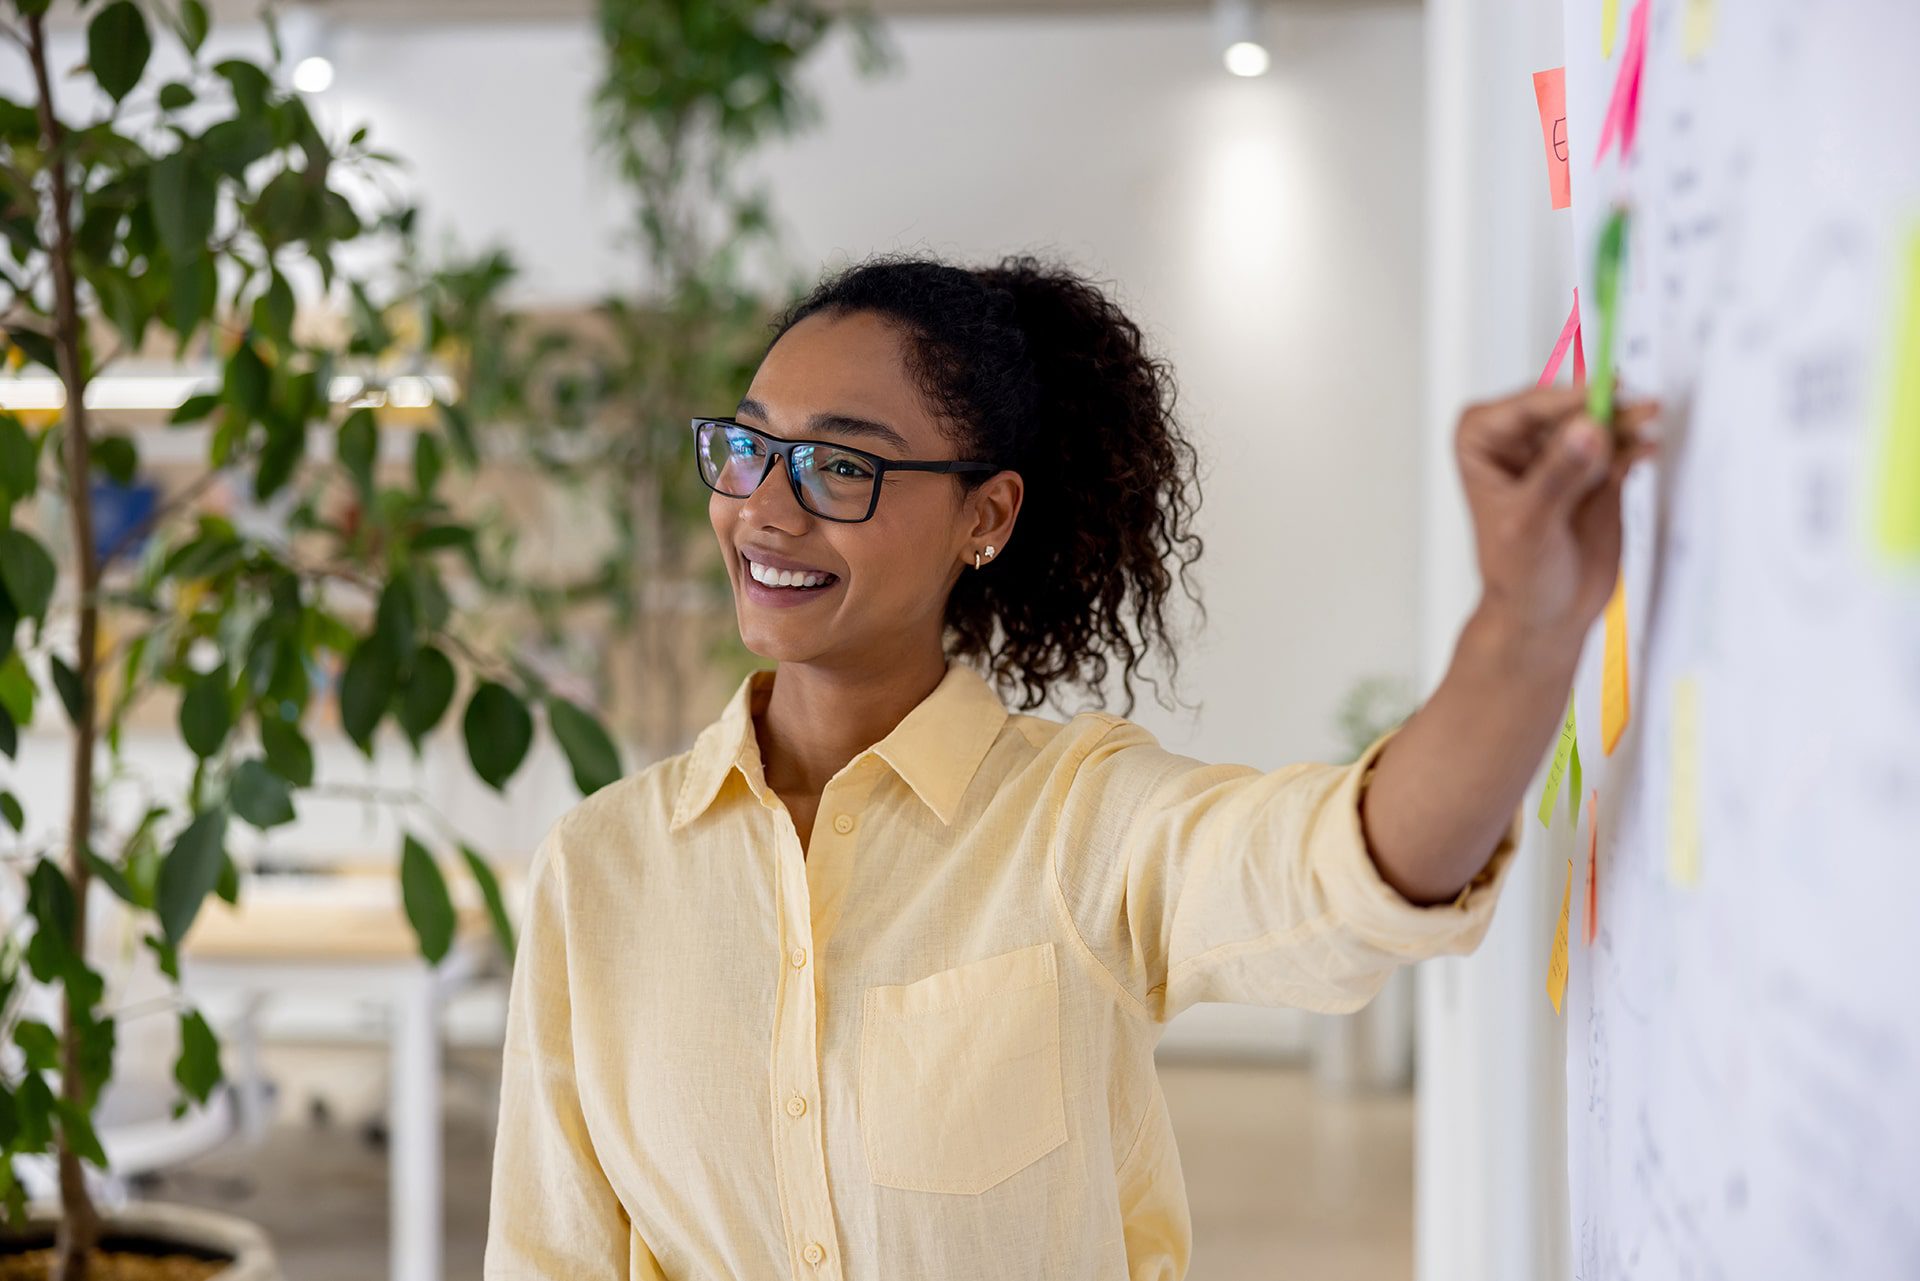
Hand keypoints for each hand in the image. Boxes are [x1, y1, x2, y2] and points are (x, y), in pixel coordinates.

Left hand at [1454, 386, 1658, 651]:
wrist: (1546, 615)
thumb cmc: (1517, 575)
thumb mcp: (1530, 524)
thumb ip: (1558, 476)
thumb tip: (1587, 430)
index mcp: (1483, 442)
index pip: (1527, 407)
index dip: (1565, 400)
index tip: (1598, 399)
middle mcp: (1519, 440)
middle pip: (1568, 408)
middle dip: (1603, 406)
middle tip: (1636, 406)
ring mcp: (1560, 453)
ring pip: (1597, 423)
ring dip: (1626, 421)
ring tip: (1649, 418)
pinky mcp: (1595, 470)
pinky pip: (1619, 447)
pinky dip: (1635, 445)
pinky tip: (1647, 449)